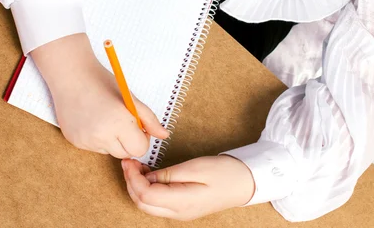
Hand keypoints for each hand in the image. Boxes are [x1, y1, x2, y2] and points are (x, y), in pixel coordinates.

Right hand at [31, 33, 168, 157]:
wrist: (70, 75)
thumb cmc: (101, 82)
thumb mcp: (130, 97)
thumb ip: (149, 119)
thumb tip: (164, 135)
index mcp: (118, 123)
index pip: (139, 149)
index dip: (142, 138)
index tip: (137, 125)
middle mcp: (101, 136)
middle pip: (125, 154)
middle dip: (128, 141)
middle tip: (122, 121)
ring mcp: (86, 141)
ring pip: (109, 151)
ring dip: (112, 141)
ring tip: (104, 118)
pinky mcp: (74, 142)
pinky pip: (94, 148)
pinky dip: (97, 138)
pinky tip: (92, 120)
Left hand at [122, 156, 254, 220]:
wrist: (245, 183)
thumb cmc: (224, 173)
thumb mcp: (195, 167)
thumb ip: (168, 174)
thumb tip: (146, 176)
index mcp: (182, 203)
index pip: (146, 195)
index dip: (133, 178)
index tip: (129, 160)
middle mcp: (178, 213)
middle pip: (142, 203)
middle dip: (130, 182)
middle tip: (128, 161)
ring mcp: (179, 213)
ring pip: (147, 205)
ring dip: (136, 186)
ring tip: (136, 166)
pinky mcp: (181, 208)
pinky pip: (156, 203)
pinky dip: (146, 189)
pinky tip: (147, 174)